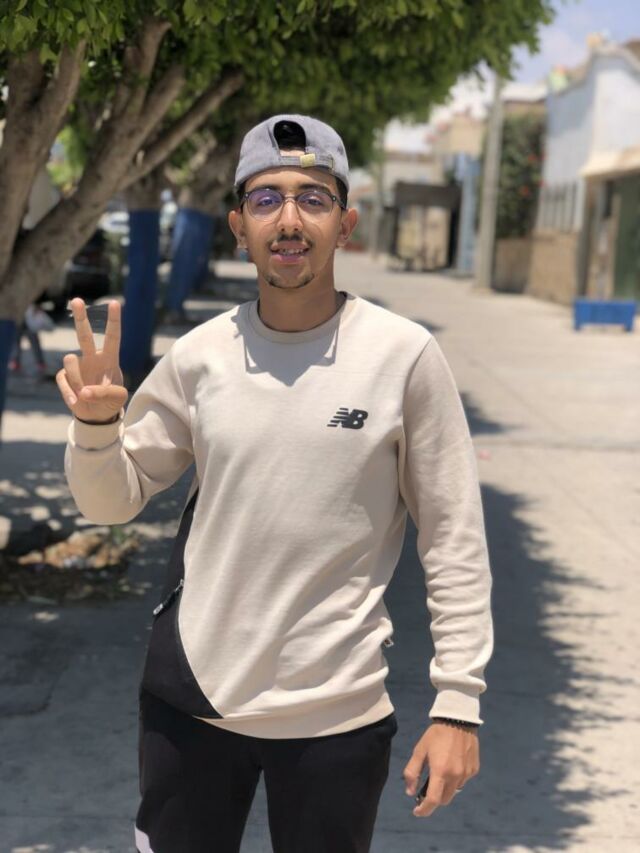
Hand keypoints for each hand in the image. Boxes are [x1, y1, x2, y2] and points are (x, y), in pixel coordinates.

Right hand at [56, 298, 127, 422]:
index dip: (113, 320)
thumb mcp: (117, 399)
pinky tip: (76, 402)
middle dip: (80, 317)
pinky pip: (63, 380)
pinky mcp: (65, 377)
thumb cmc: (111, 402)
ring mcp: (77, 366)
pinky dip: (69, 392)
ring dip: (77, 380)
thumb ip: (104, 393)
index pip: (112, 337)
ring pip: (71, 361)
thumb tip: (84, 392)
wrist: (97, 416)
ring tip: (85, 395)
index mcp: (109, 359)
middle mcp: (92, 358)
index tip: (115, 303)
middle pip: (84, 334)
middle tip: (77, 300)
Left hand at [402, 721, 479, 817]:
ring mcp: (467, 773)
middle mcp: (456, 775)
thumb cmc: (436, 734)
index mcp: (440, 771)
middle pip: (444, 799)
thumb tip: (409, 792)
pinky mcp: (474, 769)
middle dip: (434, 799)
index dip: (424, 810)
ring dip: (445, 788)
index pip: (433, 800)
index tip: (417, 811)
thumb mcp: (419, 750)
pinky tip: (450, 765)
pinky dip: (455, 779)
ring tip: (438, 773)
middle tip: (425, 790)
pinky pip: (463, 781)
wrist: (458, 719)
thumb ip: (412, 772)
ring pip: (454, 791)